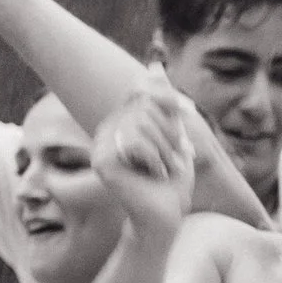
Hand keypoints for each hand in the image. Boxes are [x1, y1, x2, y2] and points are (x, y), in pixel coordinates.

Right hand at [91, 85, 196, 239]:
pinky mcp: (103, 161)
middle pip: (145, 106)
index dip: (168, 104)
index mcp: (120, 122)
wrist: (164, 218)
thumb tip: (154, 65)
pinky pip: (136, 141)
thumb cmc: (172, 181)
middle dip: (170, 132)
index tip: (180, 133)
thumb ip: (164, 102)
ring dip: (165, 148)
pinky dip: (156, 159)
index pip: (144, 92)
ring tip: (164, 170)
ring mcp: (101, 145)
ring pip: (143, 123)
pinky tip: (153, 176)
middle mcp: (106, 130)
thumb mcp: (174, 134)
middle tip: (173, 160)